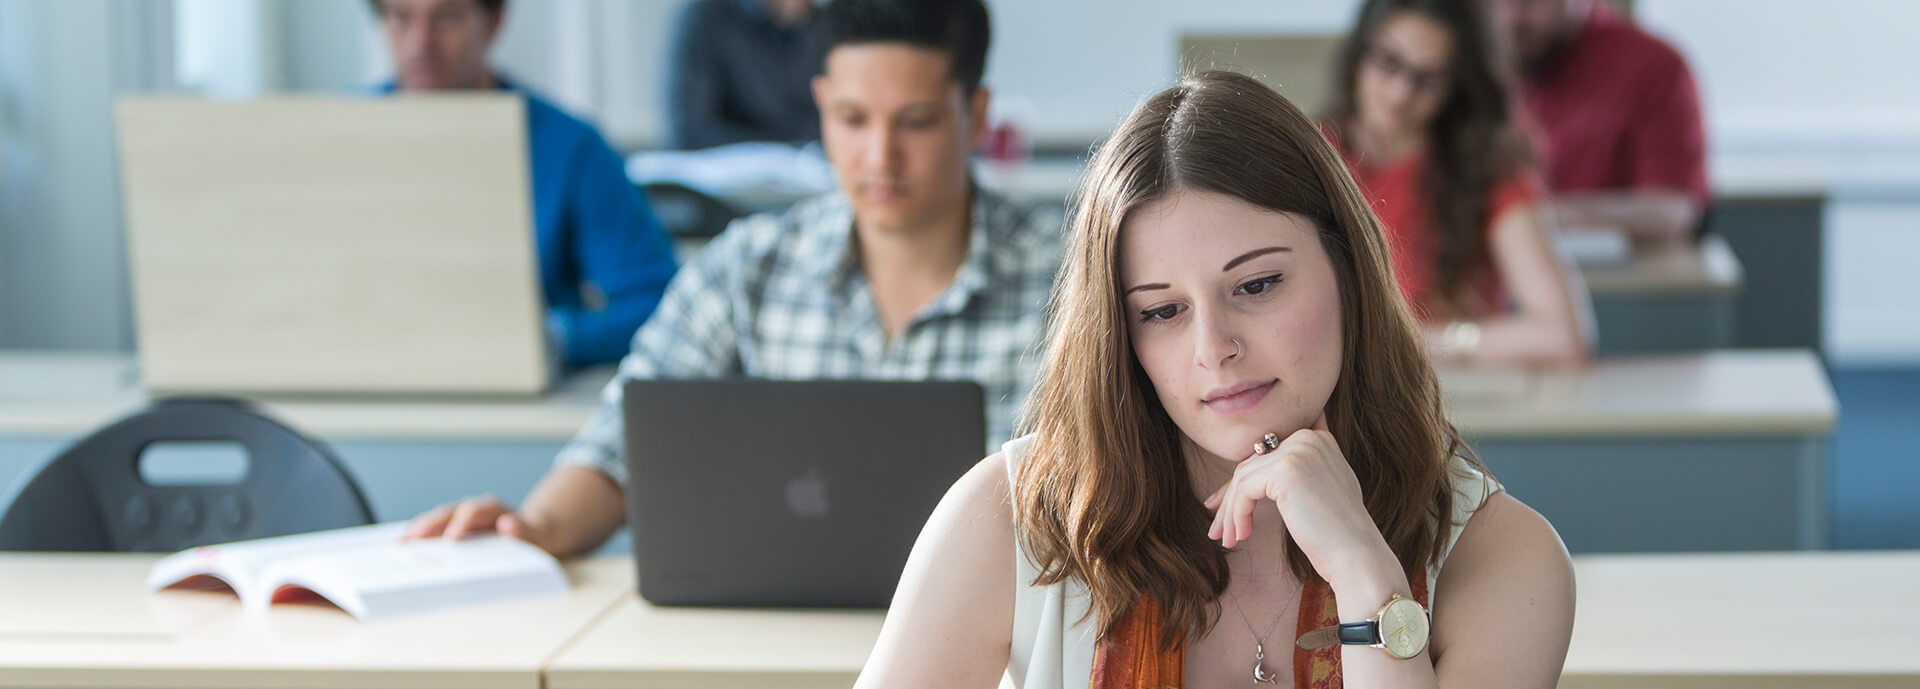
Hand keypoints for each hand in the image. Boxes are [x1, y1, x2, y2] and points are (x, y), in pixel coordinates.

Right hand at [405, 495, 554, 554]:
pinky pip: (435, 529)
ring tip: (400, 544)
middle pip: (448, 512)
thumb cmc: (534, 536)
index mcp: (494, 509)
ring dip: (419, 529)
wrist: (534, 533)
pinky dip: (420, 536)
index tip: (451, 538)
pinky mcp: (456, 527)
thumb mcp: (538, 535)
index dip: (461, 522)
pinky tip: (405, 547)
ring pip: (437, 519)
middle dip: (429, 525)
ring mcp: (463, 518)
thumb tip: (508, 525)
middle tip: (411, 540)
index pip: (474, 511)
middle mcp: (475, 509)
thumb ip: (525, 530)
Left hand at [1202, 413, 1389, 585]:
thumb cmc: (1337, 533)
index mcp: (1318, 439)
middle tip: (1218, 529)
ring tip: (1227, 538)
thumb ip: (1296, 472)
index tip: (1221, 505)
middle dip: (1231, 499)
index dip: (1242, 482)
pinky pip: (1244, 489)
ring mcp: (1298, 451)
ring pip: (1243, 478)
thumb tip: (1250, 471)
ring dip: (1231, 511)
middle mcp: (1308, 438)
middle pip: (1252, 465)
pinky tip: (1242, 535)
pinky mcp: (1285, 470)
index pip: (1266, 456)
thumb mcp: (1319, 489)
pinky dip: (1237, 514)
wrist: (1356, 556)